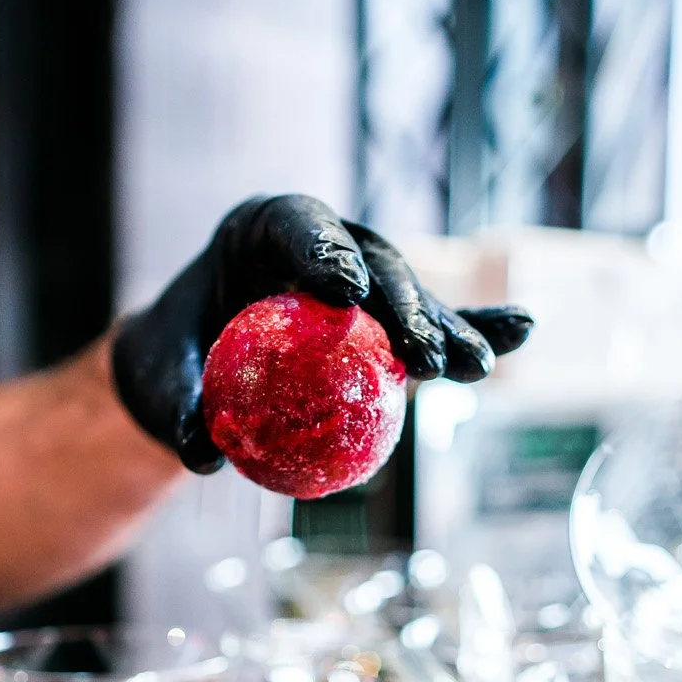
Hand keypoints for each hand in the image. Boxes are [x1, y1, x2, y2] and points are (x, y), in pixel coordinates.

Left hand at [112, 194, 533, 472]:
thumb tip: (206, 454)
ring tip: (474, 370)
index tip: (347, 294)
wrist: (191, 365)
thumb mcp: (160, 383)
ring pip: (411, 298)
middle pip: (373, 262)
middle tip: (418, 355)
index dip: (326, 253)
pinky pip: (431, 327)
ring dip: (446, 331)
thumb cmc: (170, 359)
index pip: (299, 227)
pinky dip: (472, 331)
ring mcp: (362, 278)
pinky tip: (521, 333)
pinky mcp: (385, 320)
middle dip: (403, 306)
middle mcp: (323, 243)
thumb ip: (179, 410)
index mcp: (260, 228)